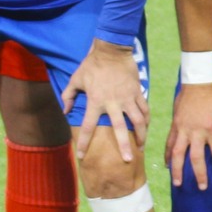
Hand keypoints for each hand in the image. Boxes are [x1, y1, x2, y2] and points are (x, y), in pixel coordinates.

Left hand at [61, 39, 147, 163]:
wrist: (112, 50)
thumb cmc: (92, 65)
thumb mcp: (76, 79)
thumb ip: (68, 96)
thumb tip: (65, 111)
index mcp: (96, 102)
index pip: (89, 127)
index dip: (84, 143)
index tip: (82, 156)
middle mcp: (113, 103)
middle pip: (121, 129)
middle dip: (124, 145)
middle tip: (127, 160)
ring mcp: (128, 98)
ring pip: (139, 120)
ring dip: (141, 134)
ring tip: (141, 146)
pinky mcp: (137, 91)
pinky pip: (144, 108)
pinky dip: (146, 119)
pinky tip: (147, 127)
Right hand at [165, 81, 211, 190]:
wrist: (199, 80)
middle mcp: (197, 132)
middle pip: (196, 159)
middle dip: (199, 175)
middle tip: (201, 188)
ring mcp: (183, 129)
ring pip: (178, 154)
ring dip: (178, 170)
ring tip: (178, 183)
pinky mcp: (175, 125)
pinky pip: (170, 142)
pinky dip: (168, 154)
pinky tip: (167, 164)